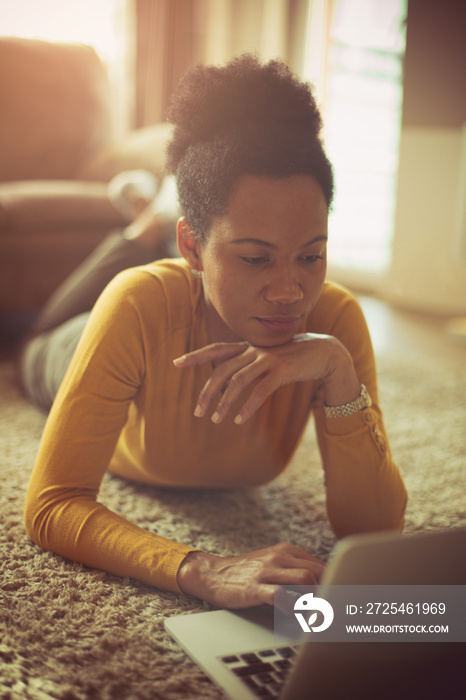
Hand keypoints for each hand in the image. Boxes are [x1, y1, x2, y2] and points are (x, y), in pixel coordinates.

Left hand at [173, 334, 359, 424]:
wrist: (324, 352)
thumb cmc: (293, 358)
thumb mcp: (267, 358)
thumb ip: (248, 365)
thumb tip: (228, 384)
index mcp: (248, 347)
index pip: (216, 349)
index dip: (196, 355)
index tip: (176, 362)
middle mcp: (254, 350)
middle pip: (222, 370)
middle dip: (207, 391)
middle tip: (197, 412)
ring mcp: (268, 359)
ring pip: (238, 381)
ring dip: (224, 402)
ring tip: (216, 419)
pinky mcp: (282, 370)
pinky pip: (260, 390)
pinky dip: (248, 406)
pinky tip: (240, 419)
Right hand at [177, 543, 325, 609]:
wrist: (212, 574)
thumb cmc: (246, 572)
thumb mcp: (272, 563)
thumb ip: (296, 570)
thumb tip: (325, 586)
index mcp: (287, 551)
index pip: (322, 565)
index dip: (338, 583)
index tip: (346, 601)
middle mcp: (279, 556)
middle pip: (319, 571)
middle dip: (333, 593)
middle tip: (339, 613)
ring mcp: (267, 571)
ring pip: (305, 580)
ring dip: (317, 600)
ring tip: (321, 617)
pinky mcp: (254, 587)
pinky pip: (281, 595)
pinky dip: (294, 608)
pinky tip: (297, 617)